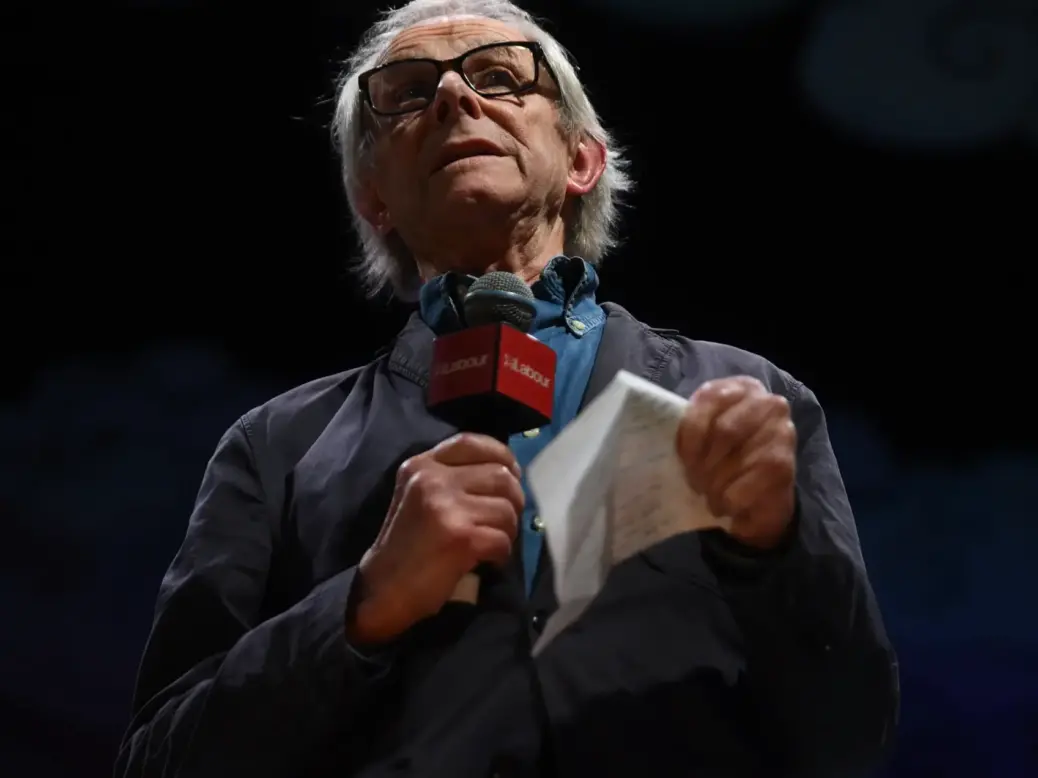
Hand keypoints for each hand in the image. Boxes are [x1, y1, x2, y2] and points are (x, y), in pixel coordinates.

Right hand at [348, 433, 523, 644]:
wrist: (381, 591)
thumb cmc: (406, 547)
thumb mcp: (419, 497)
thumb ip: (452, 478)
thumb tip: (507, 472)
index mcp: (420, 466)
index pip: (470, 442)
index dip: (501, 455)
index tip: (512, 473)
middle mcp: (432, 479)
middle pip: (500, 475)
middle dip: (513, 500)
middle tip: (504, 520)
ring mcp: (446, 506)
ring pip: (507, 508)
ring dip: (508, 530)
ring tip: (492, 542)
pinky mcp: (460, 536)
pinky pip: (503, 539)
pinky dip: (501, 554)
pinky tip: (487, 560)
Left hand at [676, 376, 796, 549]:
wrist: (758, 498)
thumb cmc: (723, 458)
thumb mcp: (704, 435)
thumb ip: (691, 423)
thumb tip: (657, 428)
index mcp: (742, 387)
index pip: (709, 399)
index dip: (690, 433)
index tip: (683, 459)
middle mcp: (769, 403)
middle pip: (723, 431)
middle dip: (702, 462)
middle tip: (694, 481)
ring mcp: (782, 433)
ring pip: (732, 461)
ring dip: (712, 486)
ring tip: (708, 494)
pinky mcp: (784, 466)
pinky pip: (742, 486)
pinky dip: (726, 500)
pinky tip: (725, 504)